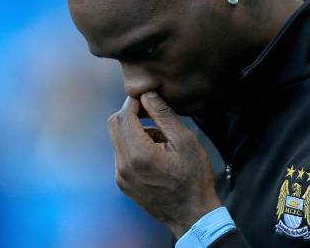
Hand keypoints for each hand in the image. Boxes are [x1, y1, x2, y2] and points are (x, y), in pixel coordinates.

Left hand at [108, 92, 221, 237]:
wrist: (192, 215)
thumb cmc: (194, 177)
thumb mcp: (185, 141)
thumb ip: (163, 115)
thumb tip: (147, 94)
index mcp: (139, 154)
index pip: (124, 115)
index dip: (134, 101)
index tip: (149, 97)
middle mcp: (123, 165)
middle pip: (115, 125)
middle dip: (131, 114)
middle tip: (154, 114)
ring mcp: (121, 176)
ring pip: (118, 139)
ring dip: (135, 131)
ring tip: (162, 141)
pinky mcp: (123, 184)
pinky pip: (122, 155)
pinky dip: (134, 146)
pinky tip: (156, 155)